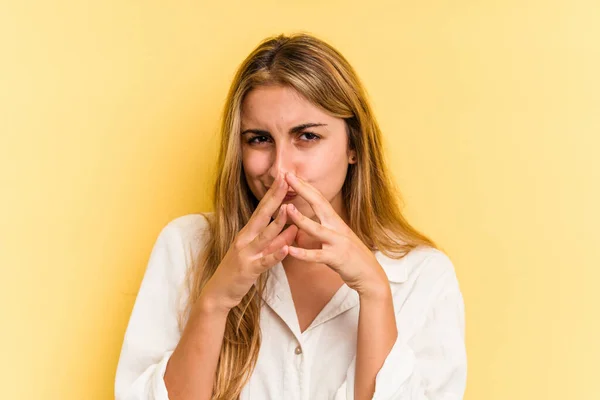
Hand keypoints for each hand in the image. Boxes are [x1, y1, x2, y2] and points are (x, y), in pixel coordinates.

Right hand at [201, 173, 297, 311]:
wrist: (219, 292)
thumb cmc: (239, 270)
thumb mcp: (258, 252)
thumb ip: (274, 240)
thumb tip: (293, 227)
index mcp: (247, 233)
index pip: (262, 208)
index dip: (272, 193)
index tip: (283, 177)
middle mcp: (245, 239)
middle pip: (262, 215)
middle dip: (274, 197)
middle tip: (285, 180)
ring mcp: (246, 254)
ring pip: (265, 236)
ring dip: (277, 222)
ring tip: (289, 209)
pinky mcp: (249, 270)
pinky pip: (265, 261)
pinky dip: (276, 255)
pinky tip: (286, 249)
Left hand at [283, 172, 389, 298]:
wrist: (370, 276)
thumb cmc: (351, 257)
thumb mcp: (336, 238)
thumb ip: (322, 229)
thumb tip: (305, 222)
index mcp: (335, 222)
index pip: (319, 198)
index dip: (306, 186)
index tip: (292, 174)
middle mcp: (337, 228)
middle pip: (319, 204)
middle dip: (303, 190)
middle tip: (287, 176)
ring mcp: (337, 243)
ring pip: (316, 229)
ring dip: (301, 219)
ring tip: (287, 208)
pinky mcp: (336, 259)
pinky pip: (316, 256)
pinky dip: (302, 253)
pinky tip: (289, 250)